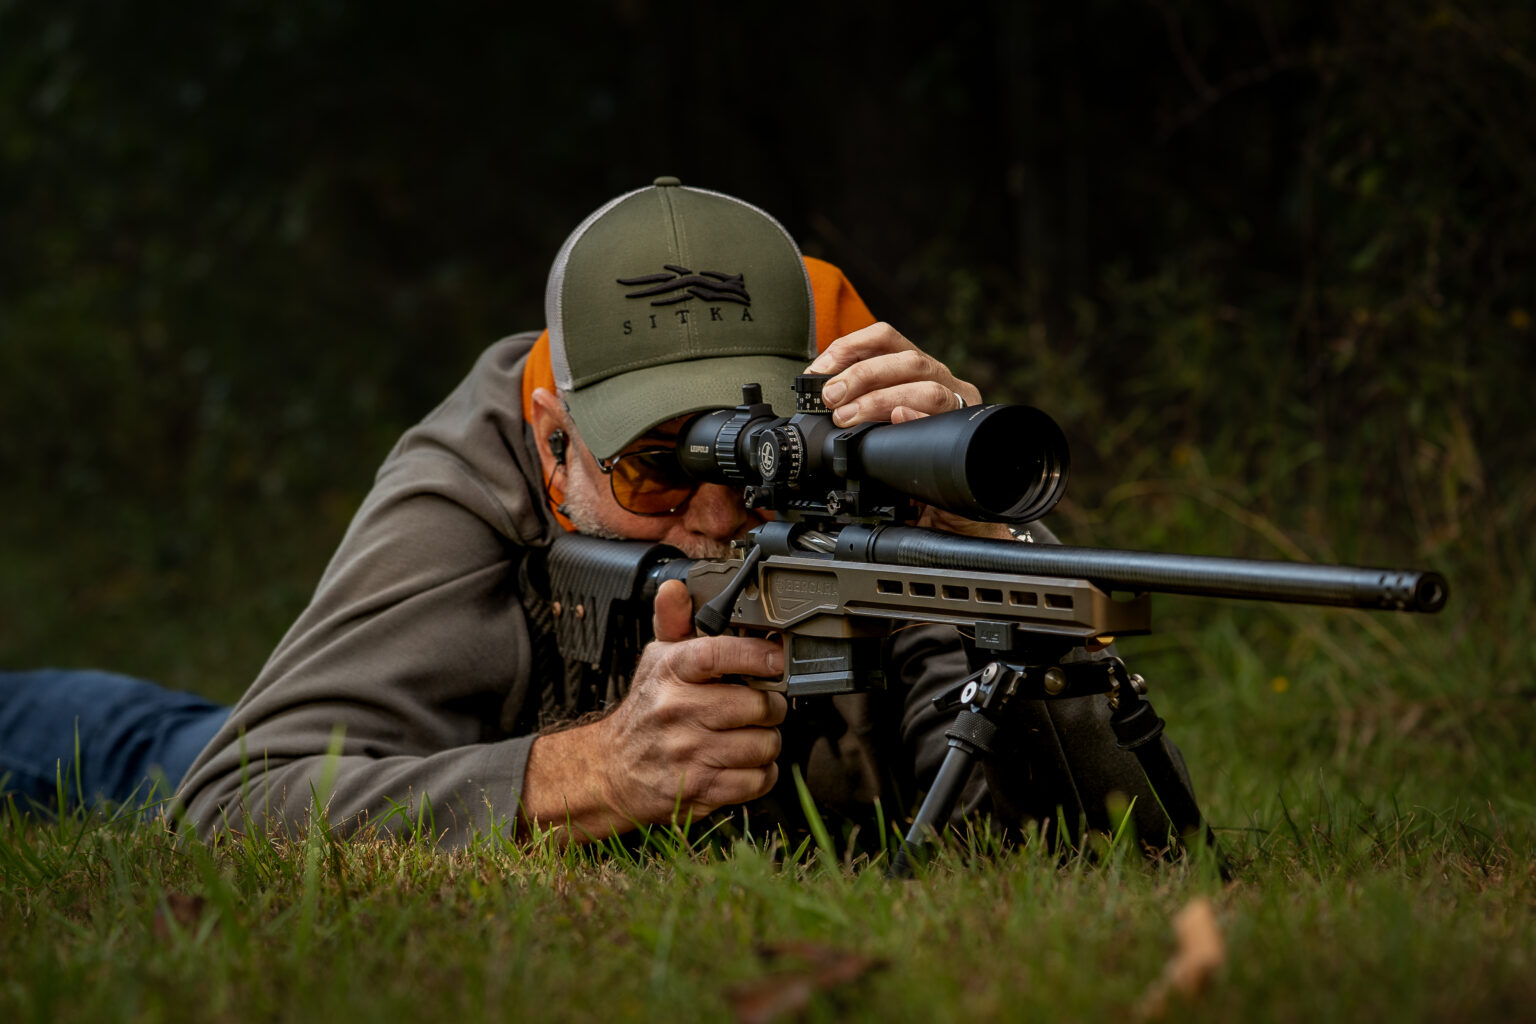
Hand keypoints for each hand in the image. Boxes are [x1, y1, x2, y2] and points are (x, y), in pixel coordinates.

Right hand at [588, 580, 786, 825]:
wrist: (611, 770)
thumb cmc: (645, 712)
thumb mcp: (655, 661)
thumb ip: (673, 623)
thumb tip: (675, 589)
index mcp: (670, 673)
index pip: (717, 654)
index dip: (755, 654)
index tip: (777, 658)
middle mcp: (678, 711)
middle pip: (756, 705)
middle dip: (771, 706)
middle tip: (763, 705)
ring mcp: (689, 752)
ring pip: (763, 744)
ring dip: (768, 741)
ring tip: (752, 735)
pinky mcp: (700, 789)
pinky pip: (757, 780)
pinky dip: (761, 773)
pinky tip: (746, 763)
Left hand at [808, 323, 1010, 539]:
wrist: (950, 511)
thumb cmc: (909, 465)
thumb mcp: (878, 427)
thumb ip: (858, 405)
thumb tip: (822, 398)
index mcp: (917, 370)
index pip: (885, 338)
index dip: (849, 346)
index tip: (820, 369)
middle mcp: (942, 380)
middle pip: (906, 359)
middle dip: (861, 375)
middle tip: (831, 398)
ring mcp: (959, 403)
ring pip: (924, 384)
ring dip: (879, 398)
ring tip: (849, 417)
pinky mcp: (967, 429)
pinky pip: (944, 415)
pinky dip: (917, 413)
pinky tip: (898, 417)